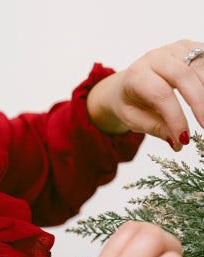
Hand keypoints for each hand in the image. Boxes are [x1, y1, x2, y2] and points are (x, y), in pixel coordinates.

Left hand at [86, 39, 203, 149]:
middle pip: (183, 75)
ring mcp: (174, 49)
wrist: (128, 81)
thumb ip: (155, 128)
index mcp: (137, 75)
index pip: (161, 95)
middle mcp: (156, 57)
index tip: (184, 139)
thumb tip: (177, 141)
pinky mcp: (188, 47)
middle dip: (199, 102)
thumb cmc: (130, 102)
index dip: (176, 118)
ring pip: (199, 65)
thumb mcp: (134, 119)